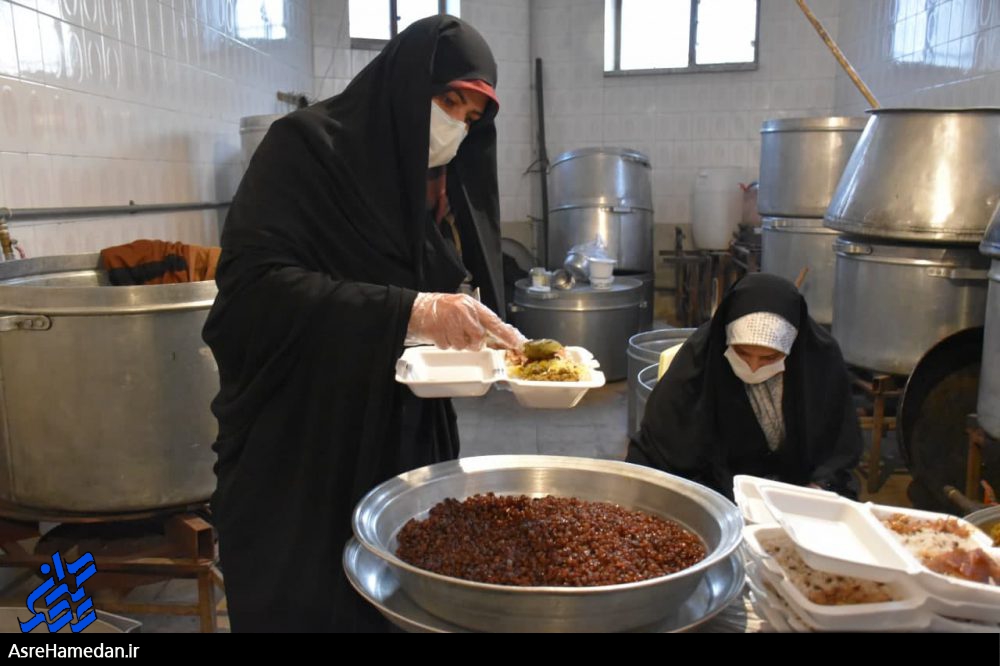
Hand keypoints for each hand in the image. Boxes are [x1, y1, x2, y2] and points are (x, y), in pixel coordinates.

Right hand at [407, 293, 525, 350]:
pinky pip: (448, 346)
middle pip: (478, 338)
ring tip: (448, 330)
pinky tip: (440, 333)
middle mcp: (462, 312)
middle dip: (472, 341)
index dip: (506, 334)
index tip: (516, 343)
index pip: (493, 321)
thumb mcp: (462, 307)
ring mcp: (449, 322)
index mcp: (471, 305)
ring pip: (462, 345)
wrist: (416, 308)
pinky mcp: (438, 332)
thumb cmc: (441, 308)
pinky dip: (444, 343)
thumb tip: (496, 336)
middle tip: (462, 333)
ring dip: (456, 342)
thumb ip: (478, 320)